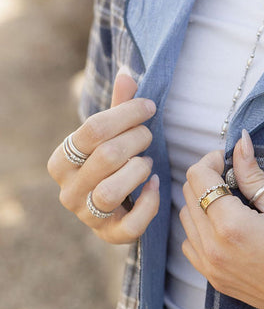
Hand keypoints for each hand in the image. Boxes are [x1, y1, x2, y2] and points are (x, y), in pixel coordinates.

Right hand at [47, 68, 159, 243]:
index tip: (149, 107)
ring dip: (138, 171)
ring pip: (110, 191)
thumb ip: (119, 107)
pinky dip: (149, 203)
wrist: (113, 206)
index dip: (127, 114)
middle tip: (149, 135)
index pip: (92, 130)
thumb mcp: (113, 134)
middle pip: (106, 157)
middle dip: (137, 140)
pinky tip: (157, 185)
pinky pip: (131, 224)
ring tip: (148, 162)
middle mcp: (67, 191)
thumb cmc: (113, 163)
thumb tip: (128, 73)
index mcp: (61, 161)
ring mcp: (87, 216)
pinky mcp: (110, 235)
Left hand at [180, 131, 263, 308]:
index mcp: (232, 226)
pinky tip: (226, 227)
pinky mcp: (214, 280)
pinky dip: (200, 229)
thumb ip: (254, 176)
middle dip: (206, 179)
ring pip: (185, 220)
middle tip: (233, 177)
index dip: (212, 160)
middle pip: (188, 196)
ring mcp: (211, 268)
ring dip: (201, 203)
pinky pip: (191, 246)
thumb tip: (240, 142)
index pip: (199, 178)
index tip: (230, 160)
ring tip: (231, 202)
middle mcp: (213, 248)